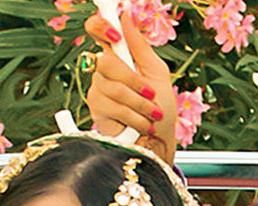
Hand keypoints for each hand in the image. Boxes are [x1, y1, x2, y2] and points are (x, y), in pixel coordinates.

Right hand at [84, 11, 177, 161]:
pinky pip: (112, 107)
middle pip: (105, 61)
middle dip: (133, 80)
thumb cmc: (161, 105)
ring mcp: (98, 89)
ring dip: (140, 104)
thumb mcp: (157, 72)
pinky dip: (134, 117)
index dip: (99, 26)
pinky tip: (142, 124)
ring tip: (152, 114)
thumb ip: (140, 46)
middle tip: (150, 93)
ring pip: (112, 87)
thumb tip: (126, 15)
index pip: (97, 30)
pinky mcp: (96, 109)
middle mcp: (104, 69)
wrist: (160, 138)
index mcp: (120, 55)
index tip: (115, 35)